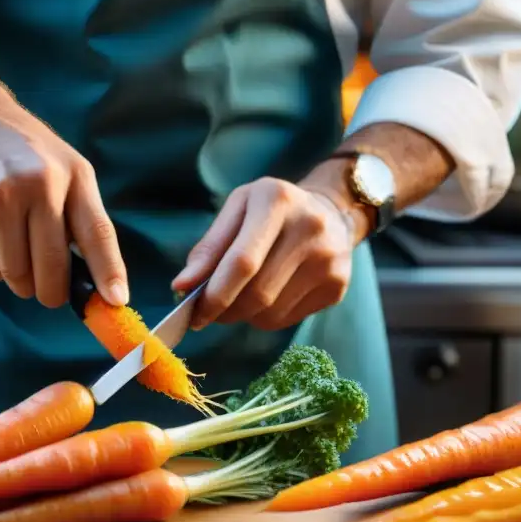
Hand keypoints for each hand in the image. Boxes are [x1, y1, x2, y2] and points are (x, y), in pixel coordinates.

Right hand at [0, 99, 127, 308]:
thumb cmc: (31, 154)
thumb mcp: (71, 171)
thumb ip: (88, 222)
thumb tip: (105, 287)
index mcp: (69, 176)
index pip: (95, 233)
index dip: (108, 272)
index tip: (115, 302)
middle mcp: (33, 187)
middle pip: (50, 269)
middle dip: (52, 291)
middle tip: (50, 291)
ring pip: (16, 276)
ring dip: (21, 278)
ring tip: (17, 245)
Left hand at [171, 177, 354, 330]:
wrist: (330, 213)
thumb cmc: (270, 211)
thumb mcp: (237, 210)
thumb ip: (209, 247)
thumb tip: (182, 286)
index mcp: (277, 201)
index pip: (242, 262)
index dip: (214, 294)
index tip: (192, 312)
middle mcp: (310, 228)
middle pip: (257, 293)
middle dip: (224, 310)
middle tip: (207, 312)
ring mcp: (329, 261)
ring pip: (270, 313)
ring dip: (243, 315)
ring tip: (239, 298)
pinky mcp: (338, 287)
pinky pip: (287, 320)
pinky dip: (265, 317)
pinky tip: (266, 298)